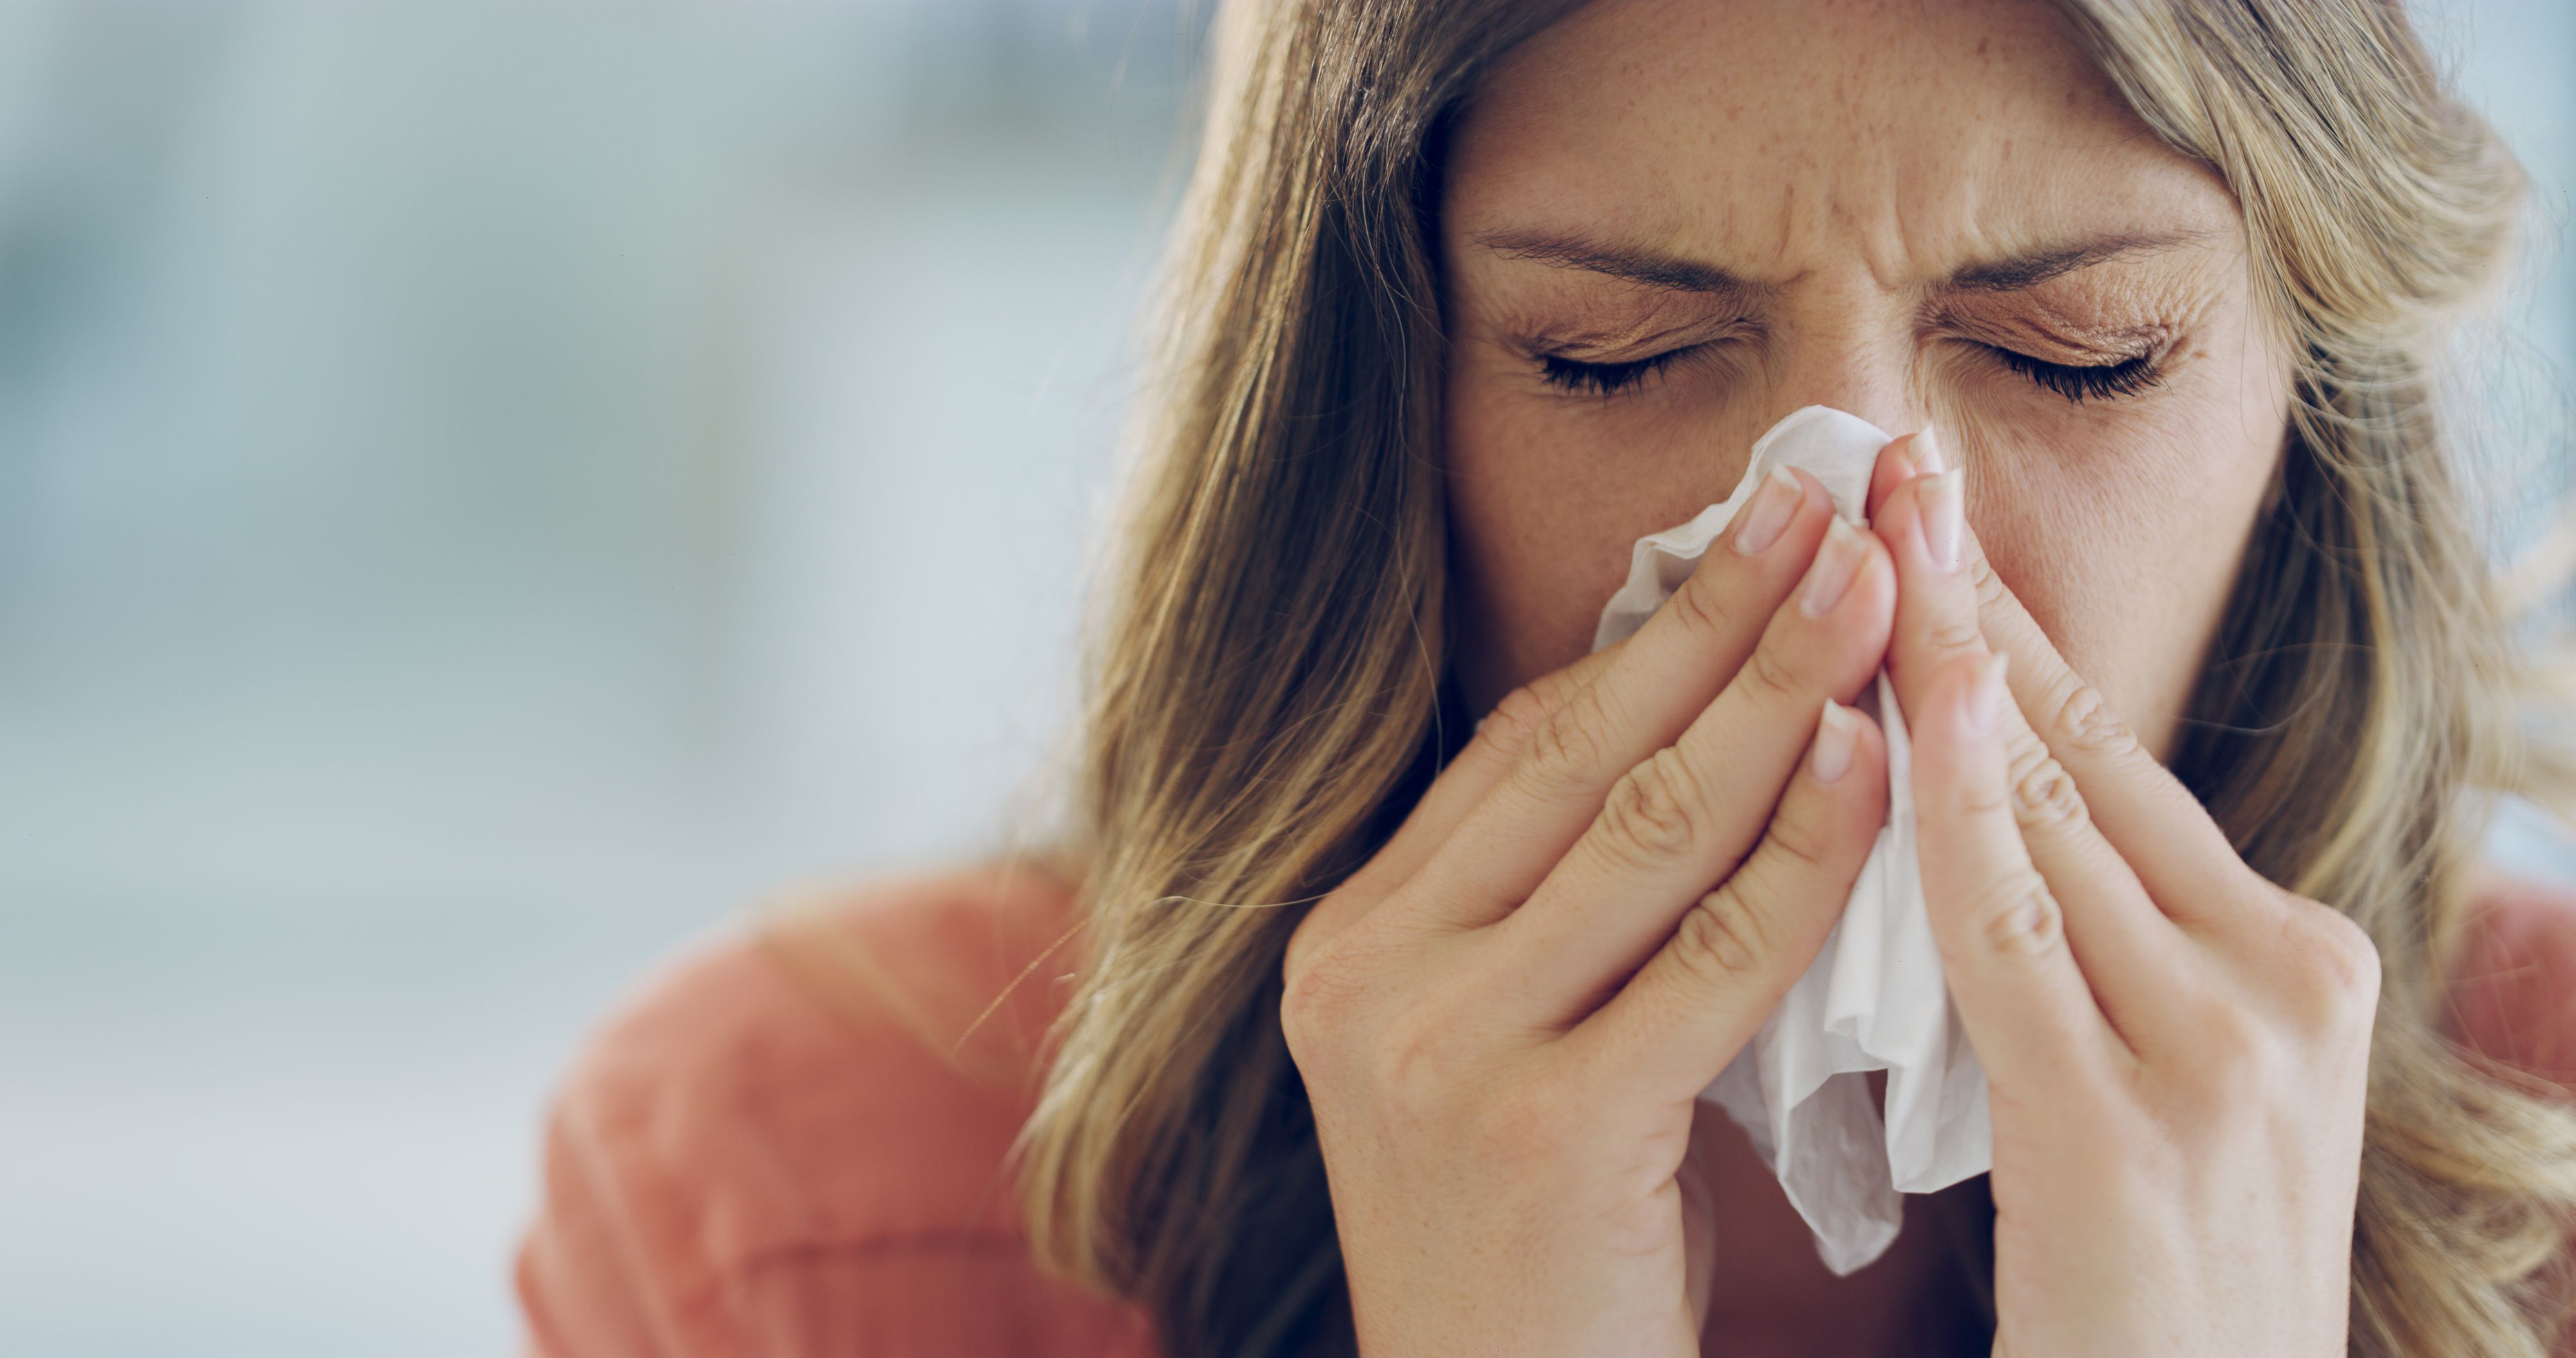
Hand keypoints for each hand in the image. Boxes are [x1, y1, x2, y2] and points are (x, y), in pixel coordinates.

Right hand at [1280, 466, 1892, 1356]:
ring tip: (1881, 588)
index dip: (1648, 629)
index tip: (1754, 527)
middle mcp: (1367, 978)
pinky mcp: (1540, 1130)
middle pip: (1581, 757)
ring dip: (1781, 696)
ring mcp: (1437, 1050)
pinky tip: (1882, 766)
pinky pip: (1708, 961)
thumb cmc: (1544, 1251)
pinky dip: (1805, 857)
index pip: (1521, 749)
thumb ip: (1568, 911)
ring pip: (1647, 833)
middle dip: (1722, 616)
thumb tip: (1705, 725)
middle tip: (1834, 499)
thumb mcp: (1514, 1051)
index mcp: (1353, 942)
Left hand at [1867, 433, 2378, 1356]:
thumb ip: (2077, 950)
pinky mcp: (2131, 1127)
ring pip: (2050, 811)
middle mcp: (2279, 979)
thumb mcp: (2142, 1082)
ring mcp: (2221, 1047)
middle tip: (1885, 459)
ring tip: (1868, 524)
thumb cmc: (2144, 1292)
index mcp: (2284, 961)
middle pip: (2086, 749)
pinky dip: (1949, 807)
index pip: (2113, 758)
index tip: (1925, 515)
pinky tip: (1890, 703)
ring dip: (1945, 657)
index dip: (2009, 629)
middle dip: (1971, 598)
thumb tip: (1956, 808)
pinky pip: (2011, 933)